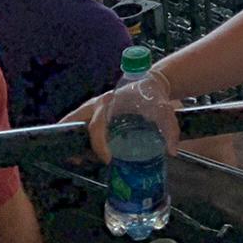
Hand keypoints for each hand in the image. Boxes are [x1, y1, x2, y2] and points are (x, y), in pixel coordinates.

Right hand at [61, 67, 179, 160]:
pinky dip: (76, 136)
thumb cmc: (154, 96)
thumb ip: (170, 129)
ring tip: (74, 159)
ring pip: (74, 121)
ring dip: (70, 139)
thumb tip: (171, 151)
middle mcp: (98, 104)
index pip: (97, 125)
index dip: (98, 144)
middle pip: (75, 120)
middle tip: (74, 159)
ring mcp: (93, 107)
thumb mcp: (164, 110)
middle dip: (70, 139)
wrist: (151, 82)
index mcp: (111, 102)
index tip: (107, 160)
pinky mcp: (94, 112)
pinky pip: (80, 123)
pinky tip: (80, 153)